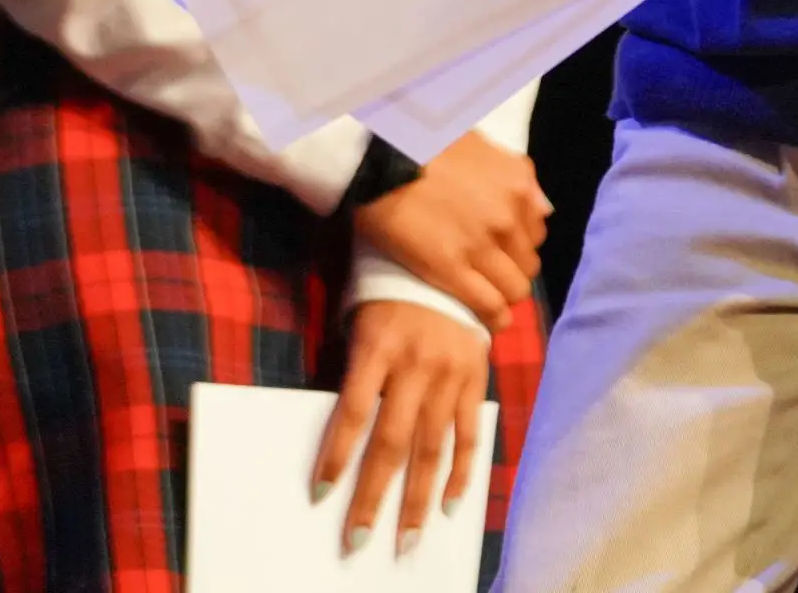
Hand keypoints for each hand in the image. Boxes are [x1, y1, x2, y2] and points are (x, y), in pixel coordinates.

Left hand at [311, 301, 490, 560]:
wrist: (447, 259)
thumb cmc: (388, 291)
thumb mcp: (359, 317)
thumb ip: (356, 368)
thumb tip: (344, 430)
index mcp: (379, 346)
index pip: (353, 411)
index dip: (337, 455)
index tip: (321, 494)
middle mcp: (416, 365)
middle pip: (392, 442)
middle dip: (373, 495)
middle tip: (357, 539)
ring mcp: (450, 374)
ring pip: (431, 448)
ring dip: (417, 499)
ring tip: (405, 539)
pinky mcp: (476, 378)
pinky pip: (469, 434)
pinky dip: (461, 473)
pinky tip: (449, 507)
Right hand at [353, 132, 548, 329]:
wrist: (377, 153)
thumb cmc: (422, 140)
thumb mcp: (479, 143)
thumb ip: (514, 172)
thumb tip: (543, 207)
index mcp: (516, 185)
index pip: (537, 232)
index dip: (518, 241)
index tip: (501, 246)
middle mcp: (508, 218)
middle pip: (528, 264)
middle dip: (510, 267)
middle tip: (487, 267)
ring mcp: (481, 247)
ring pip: (514, 290)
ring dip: (501, 293)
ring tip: (482, 291)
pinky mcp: (452, 271)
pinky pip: (490, 307)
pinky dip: (492, 316)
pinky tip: (482, 316)